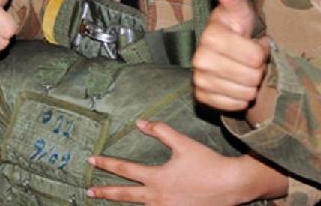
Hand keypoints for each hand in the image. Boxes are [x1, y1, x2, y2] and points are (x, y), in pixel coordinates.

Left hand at [88, 120, 286, 204]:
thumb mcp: (183, 143)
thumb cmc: (208, 163)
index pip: (125, 169)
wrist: (231, 186)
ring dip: (123, 202)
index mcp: (157, 178)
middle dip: (105, 192)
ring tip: (109, 198)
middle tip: (89, 189)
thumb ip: (160, 131)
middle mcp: (158, 197)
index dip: (106, 163)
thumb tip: (140, 122)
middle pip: (124, 195)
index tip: (91, 160)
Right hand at [191, 0, 269, 111]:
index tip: (253, 40)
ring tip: (243, 69)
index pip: (255, 56)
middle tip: (249, 58)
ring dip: (250, 83)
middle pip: (252, 77)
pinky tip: (235, 83)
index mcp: (211, 36)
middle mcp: (200, 59)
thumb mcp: (240, 10)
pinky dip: (239, 98)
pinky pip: (234, 106)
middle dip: (257, 68)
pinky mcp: (201, 97)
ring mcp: (199, 79)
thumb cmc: (238, 28)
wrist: (225, 50)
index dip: (261, 50)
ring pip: (245, 94)